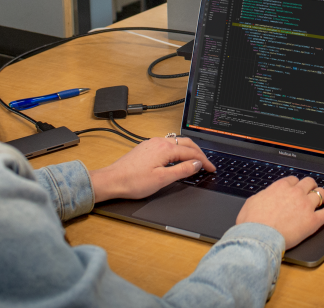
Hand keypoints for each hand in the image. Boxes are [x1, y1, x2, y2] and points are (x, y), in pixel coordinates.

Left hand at [89, 136, 215, 202]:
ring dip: (188, 150)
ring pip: (176, 143)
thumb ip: (182, 170)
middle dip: (198, 153)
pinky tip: (177, 158)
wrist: (112, 180)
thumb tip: (197, 164)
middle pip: (186, 143)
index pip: (191, 153)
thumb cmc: (133, 182)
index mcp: (165, 148)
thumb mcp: (162, 179)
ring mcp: (152, 143)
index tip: (211, 169)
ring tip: (195, 160)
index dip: (204, 161)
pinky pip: (167, 144)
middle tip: (206, 164)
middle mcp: (159, 142)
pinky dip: (178, 150)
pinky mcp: (146, 147)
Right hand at [236, 176, 323, 247]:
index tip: (297, 188)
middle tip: (312, 191)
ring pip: (321, 194)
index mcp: (281, 187)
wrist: (259, 237)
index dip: (296, 184)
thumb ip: (262, 196)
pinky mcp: (313, 221)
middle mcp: (295, 193)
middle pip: (309, 183)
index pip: (293, 180)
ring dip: (323, 195)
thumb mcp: (252, 202)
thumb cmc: (252, 223)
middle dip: (311, 186)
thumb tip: (264, 196)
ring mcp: (306, 206)